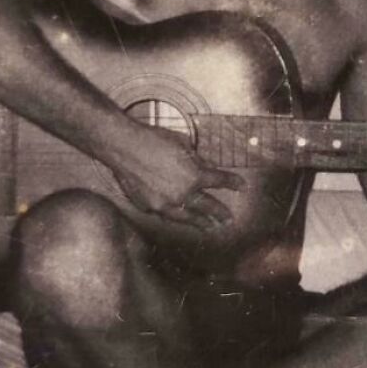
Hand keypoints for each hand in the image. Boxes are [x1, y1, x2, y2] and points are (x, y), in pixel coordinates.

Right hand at [112, 125, 243, 231]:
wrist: (124, 147)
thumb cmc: (154, 139)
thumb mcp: (183, 144)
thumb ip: (196, 160)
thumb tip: (204, 166)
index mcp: (195, 176)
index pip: (220, 181)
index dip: (233, 183)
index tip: (242, 187)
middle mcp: (182, 194)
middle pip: (207, 207)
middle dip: (220, 213)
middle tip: (229, 219)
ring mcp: (164, 204)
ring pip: (186, 218)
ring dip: (200, 223)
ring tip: (209, 228)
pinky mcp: (148, 207)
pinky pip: (165, 214)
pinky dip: (175, 216)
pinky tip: (179, 218)